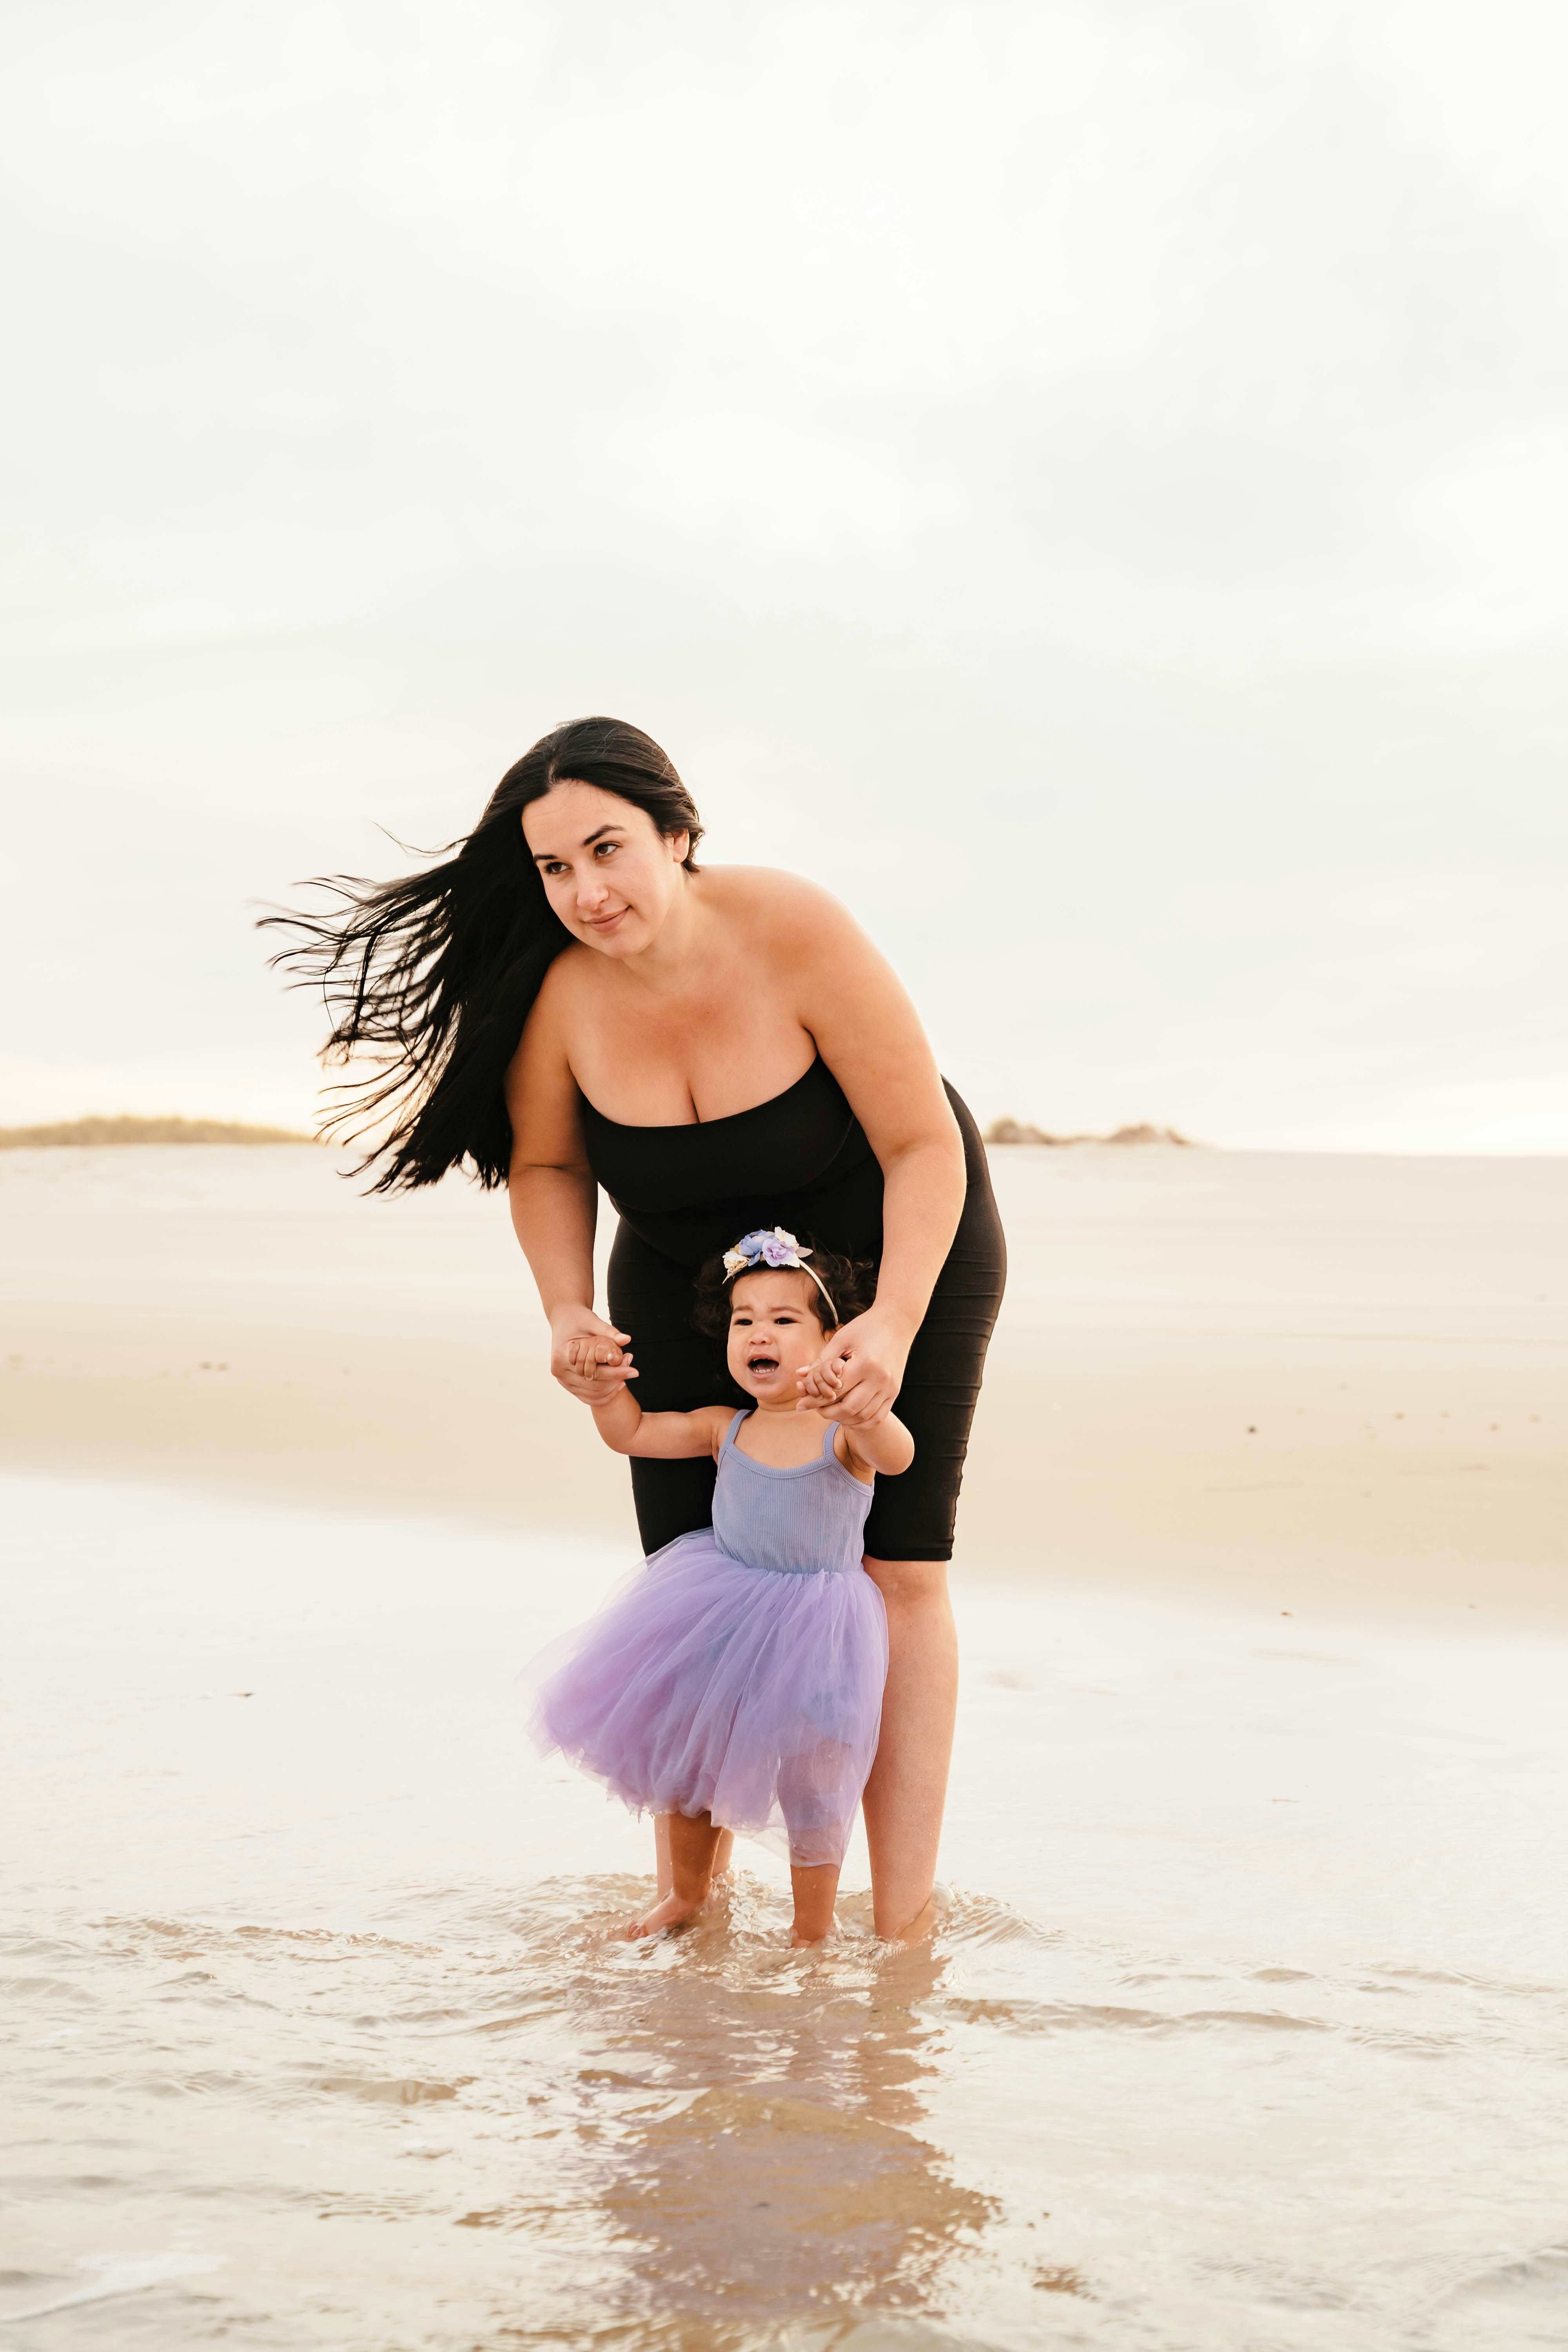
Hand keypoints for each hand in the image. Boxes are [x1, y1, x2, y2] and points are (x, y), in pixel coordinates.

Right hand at [550, 1305, 637, 1401]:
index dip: (617, 1372)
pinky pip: (586, 1396)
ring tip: (625, 1379)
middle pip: (594, 1385)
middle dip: (615, 1381)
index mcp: (562, 1356)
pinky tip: (617, 1384)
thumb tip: (626, 1339)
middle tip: (633, 1373)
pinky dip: (602, 1394)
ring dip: (610, 1389)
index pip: (595, 1371)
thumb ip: (609, 1332)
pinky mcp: (566, 1383)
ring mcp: (561, 1379)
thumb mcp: (594, 1322)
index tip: (634, 1371)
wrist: (564, 1320)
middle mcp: (559, 1371)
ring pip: (591, 1394)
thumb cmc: (579, 1319)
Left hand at [796, 1308, 909, 1425]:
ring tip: (831, 1413)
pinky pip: (878, 1417)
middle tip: (816, 1410)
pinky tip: (849, 1416)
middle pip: (849, 1408)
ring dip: (844, 1419)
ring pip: (863, 1416)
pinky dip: (861, 1421)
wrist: (896, 1323)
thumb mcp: (841, 1339)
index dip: (815, 1400)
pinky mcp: (894, 1392)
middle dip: (828, 1413)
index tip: (801, 1405)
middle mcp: (879, 1379)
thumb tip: (799, 1374)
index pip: (835, 1390)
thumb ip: (821, 1360)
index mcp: (864, 1364)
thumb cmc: (864, 1328)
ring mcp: (889, 1387)